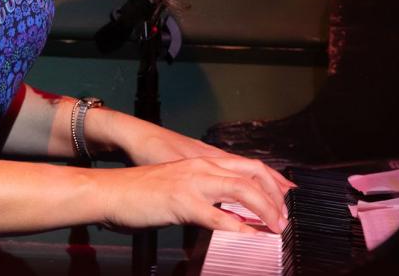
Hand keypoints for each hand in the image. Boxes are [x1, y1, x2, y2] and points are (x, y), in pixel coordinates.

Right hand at [93, 154, 290, 234]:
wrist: (112, 190)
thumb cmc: (141, 192)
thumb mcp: (179, 185)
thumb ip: (204, 193)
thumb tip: (226, 211)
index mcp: (203, 161)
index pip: (249, 166)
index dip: (273, 182)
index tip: (287, 200)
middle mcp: (203, 166)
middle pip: (253, 174)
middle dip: (276, 196)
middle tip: (284, 218)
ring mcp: (194, 182)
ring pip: (243, 190)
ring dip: (266, 210)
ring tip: (276, 228)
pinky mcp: (182, 201)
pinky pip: (219, 216)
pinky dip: (240, 228)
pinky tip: (251, 237)